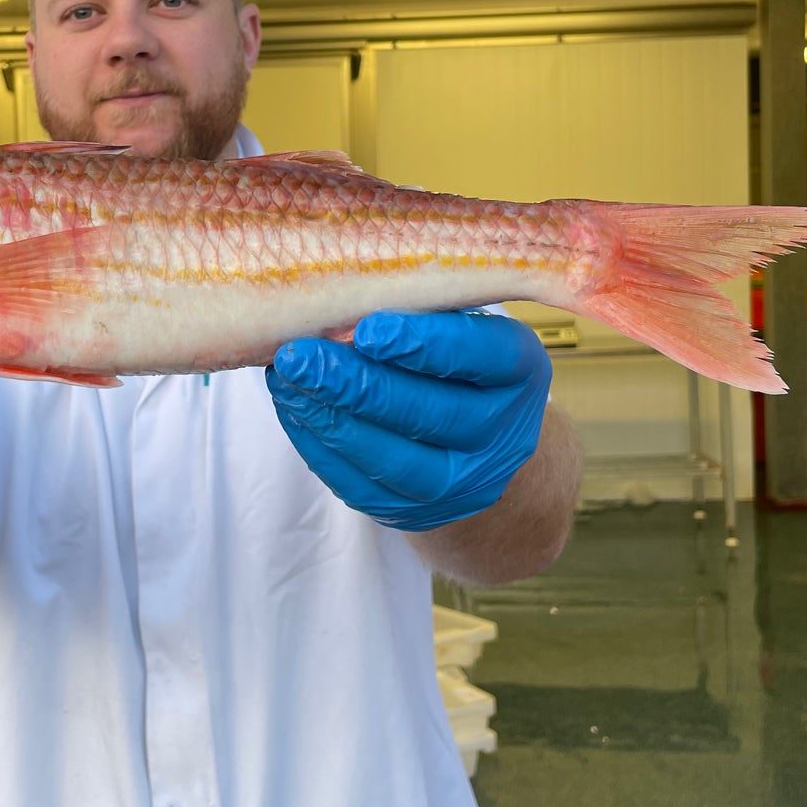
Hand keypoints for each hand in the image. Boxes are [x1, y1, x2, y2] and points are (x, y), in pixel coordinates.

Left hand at [267, 310, 550, 530]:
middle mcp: (502, 433)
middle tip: (300, 357)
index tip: (367, 329)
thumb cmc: (458, 359)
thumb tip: (341, 294)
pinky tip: (293, 409)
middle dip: (354, 384)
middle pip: (426, 413)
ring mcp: (462, 483)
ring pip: (389, 457)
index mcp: (521, 370)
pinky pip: (360, 486)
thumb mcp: (462, 323)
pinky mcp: (417, 511)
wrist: (482, 442)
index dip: (422, 344)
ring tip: (284, 380)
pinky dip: (319, 446)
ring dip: (327, 416)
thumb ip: (420, 309)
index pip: (477, 356)